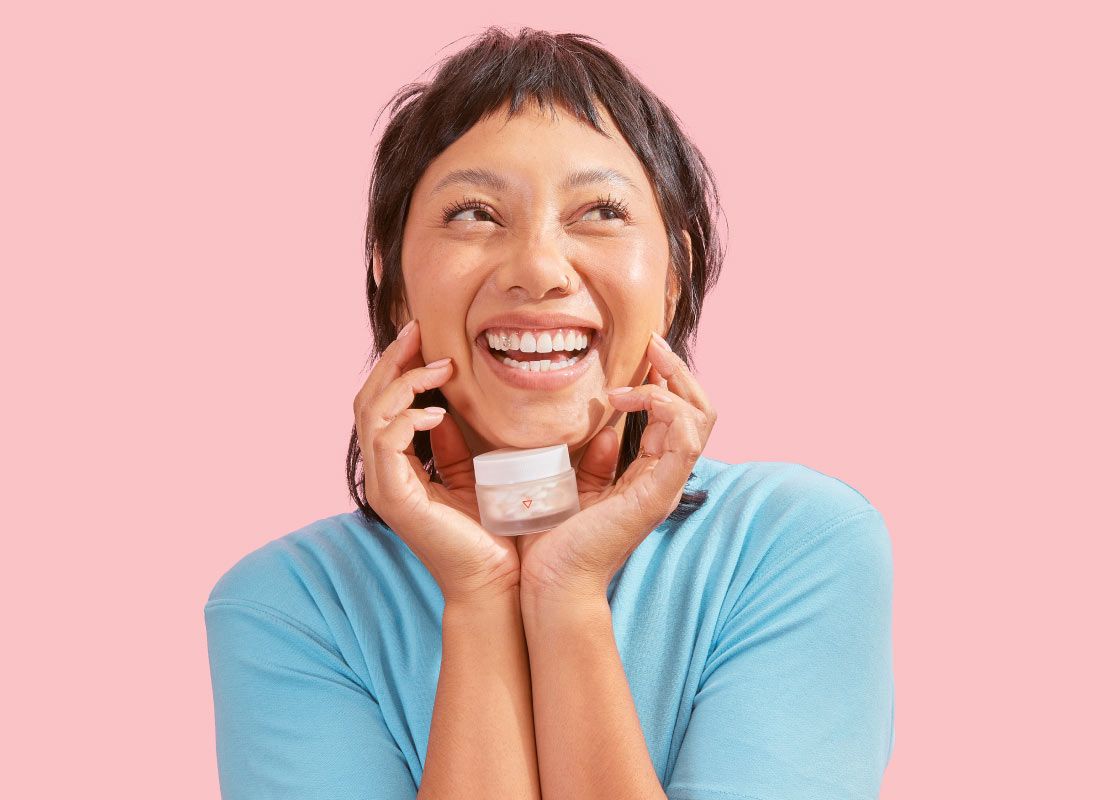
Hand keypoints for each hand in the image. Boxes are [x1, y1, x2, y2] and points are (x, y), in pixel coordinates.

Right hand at [354, 319, 520, 605]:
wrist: (497, 581)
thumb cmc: (491, 532)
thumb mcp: (472, 474)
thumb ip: (453, 444)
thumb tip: (444, 409)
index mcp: (397, 467)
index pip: (381, 404)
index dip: (397, 367)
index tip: (423, 336)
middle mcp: (383, 474)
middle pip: (367, 401)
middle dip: (392, 361)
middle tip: (419, 331)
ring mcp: (384, 486)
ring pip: (371, 415)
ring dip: (403, 382)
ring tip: (440, 367)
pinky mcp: (395, 498)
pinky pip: (386, 443)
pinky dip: (406, 418)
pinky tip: (436, 411)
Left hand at [516, 331, 716, 601]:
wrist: (550, 585)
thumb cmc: (553, 542)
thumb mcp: (573, 486)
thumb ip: (592, 461)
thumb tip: (602, 428)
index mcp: (648, 476)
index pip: (678, 416)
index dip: (667, 379)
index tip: (643, 352)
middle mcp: (665, 479)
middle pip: (699, 411)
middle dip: (678, 370)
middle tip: (652, 343)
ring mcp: (665, 487)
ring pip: (700, 418)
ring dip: (671, 384)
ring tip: (640, 371)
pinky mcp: (656, 495)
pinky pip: (684, 440)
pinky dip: (666, 408)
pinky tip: (632, 398)